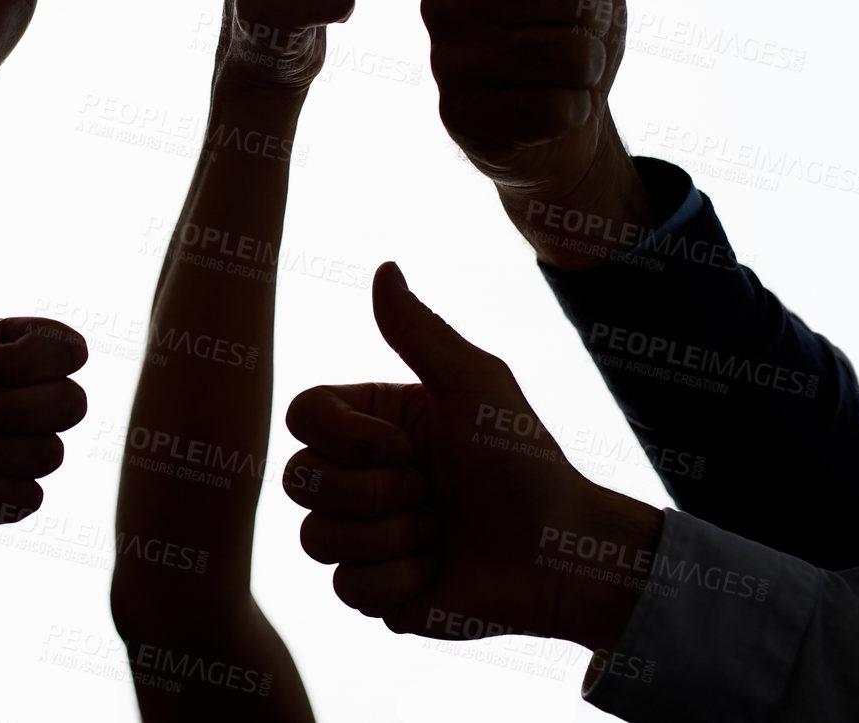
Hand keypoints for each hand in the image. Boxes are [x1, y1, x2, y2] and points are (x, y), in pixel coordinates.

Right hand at [281, 263, 659, 651]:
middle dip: (372, 493)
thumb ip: (419, 331)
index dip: (345, 437)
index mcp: (372, 422)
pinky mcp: (373, 589)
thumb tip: (383, 267)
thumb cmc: (523, 459)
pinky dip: (398, 580)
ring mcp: (362, 533)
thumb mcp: (474, 384)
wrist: (560, 552)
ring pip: (314, 539)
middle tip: (430, 492)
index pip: (302, 415)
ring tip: (438, 531)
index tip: (406, 447)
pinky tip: (436, 570)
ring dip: (390, 537)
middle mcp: (357, 474)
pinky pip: (344, 590)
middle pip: (297, 480)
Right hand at [421, 0, 626, 197]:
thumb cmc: (567, 21)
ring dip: (589, 68)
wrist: (559, 121)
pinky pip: (556, 107)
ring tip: (561, 72)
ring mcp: (446, 64)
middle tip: (573, 35)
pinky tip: (548, 112)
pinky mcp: (463, 123)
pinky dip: (574, 111)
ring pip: (568, 52)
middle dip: (596, 20)